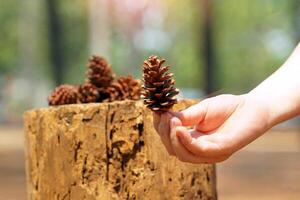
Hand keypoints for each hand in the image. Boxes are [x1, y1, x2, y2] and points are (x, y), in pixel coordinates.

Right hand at [153, 94, 270, 162]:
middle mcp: (200, 149)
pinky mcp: (222, 151)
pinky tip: (179, 128)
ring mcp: (211, 152)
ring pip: (183, 154)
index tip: (156, 112)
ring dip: (173, 138)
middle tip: (164, 116)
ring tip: (171, 121)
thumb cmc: (227, 107)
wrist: (252, 106)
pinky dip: (185, 141)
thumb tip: (163, 115)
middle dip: (165, 134)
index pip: (171, 140)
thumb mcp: (200, 110)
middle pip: (174, 150)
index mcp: (193, 140)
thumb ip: (184, 116)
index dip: (161, 129)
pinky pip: (198, 150)